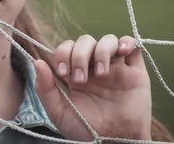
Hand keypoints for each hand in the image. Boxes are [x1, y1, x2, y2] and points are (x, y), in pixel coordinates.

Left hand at [34, 34, 151, 140]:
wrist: (114, 143)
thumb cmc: (85, 129)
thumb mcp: (58, 112)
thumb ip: (45, 88)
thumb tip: (37, 62)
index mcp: (75, 72)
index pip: (67, 48)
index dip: (63, 53)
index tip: (63, 72)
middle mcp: (94, 66)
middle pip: (86, 41)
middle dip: (80, 55)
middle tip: (80, 80)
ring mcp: (115, 67)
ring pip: (108, 40)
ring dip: (102, 51)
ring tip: (101, 73)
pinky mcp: (135, 72)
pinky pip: (133, 47)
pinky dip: (127, 42)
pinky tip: (122, 50)